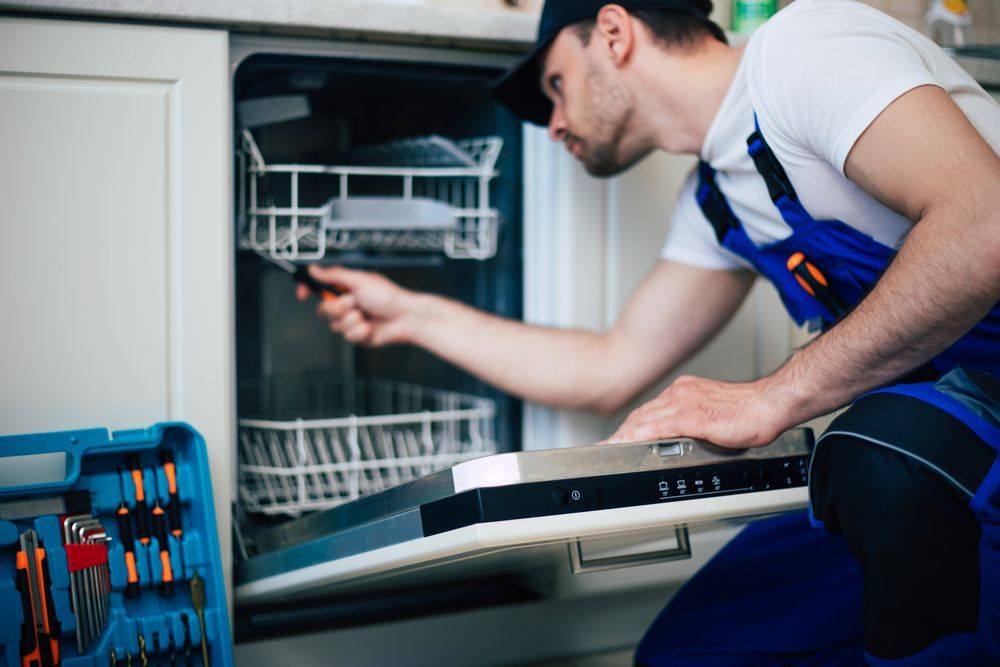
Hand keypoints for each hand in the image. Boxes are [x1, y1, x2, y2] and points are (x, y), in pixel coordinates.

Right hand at [296, 265, 416, 346]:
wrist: (406, 318)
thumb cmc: (389, 296)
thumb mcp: (360, 280)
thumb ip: (334, 275)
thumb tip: (313, 269)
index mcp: (346, 287)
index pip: (318, 287)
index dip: (307, 289)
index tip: (302, 294)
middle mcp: (347, 303)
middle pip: (323, 309)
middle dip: (338, 308)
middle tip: (354, 302)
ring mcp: (352, 320)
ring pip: (335, 325)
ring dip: (351, 320)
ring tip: (365, 315)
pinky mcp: (358, 335)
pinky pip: (347, 337)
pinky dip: (359, 331)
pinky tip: (370, 326)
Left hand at [603, 375, 793, 448]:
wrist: (768, 406)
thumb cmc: (749, 412)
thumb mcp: (712, 414)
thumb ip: (693, 422)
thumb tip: (682, 438)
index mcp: (684, 391)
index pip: (650, 410)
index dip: (631, 424)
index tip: (619, 436)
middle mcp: (680, 393)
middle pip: (642, 414)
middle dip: (623, 432)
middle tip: (607, 446)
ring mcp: (685, 402)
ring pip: (645, 420)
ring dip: (625, 435)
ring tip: (610, 448)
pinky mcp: (693, 416)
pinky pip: (658, 427)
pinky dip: (639, 436)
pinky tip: (628, 444)